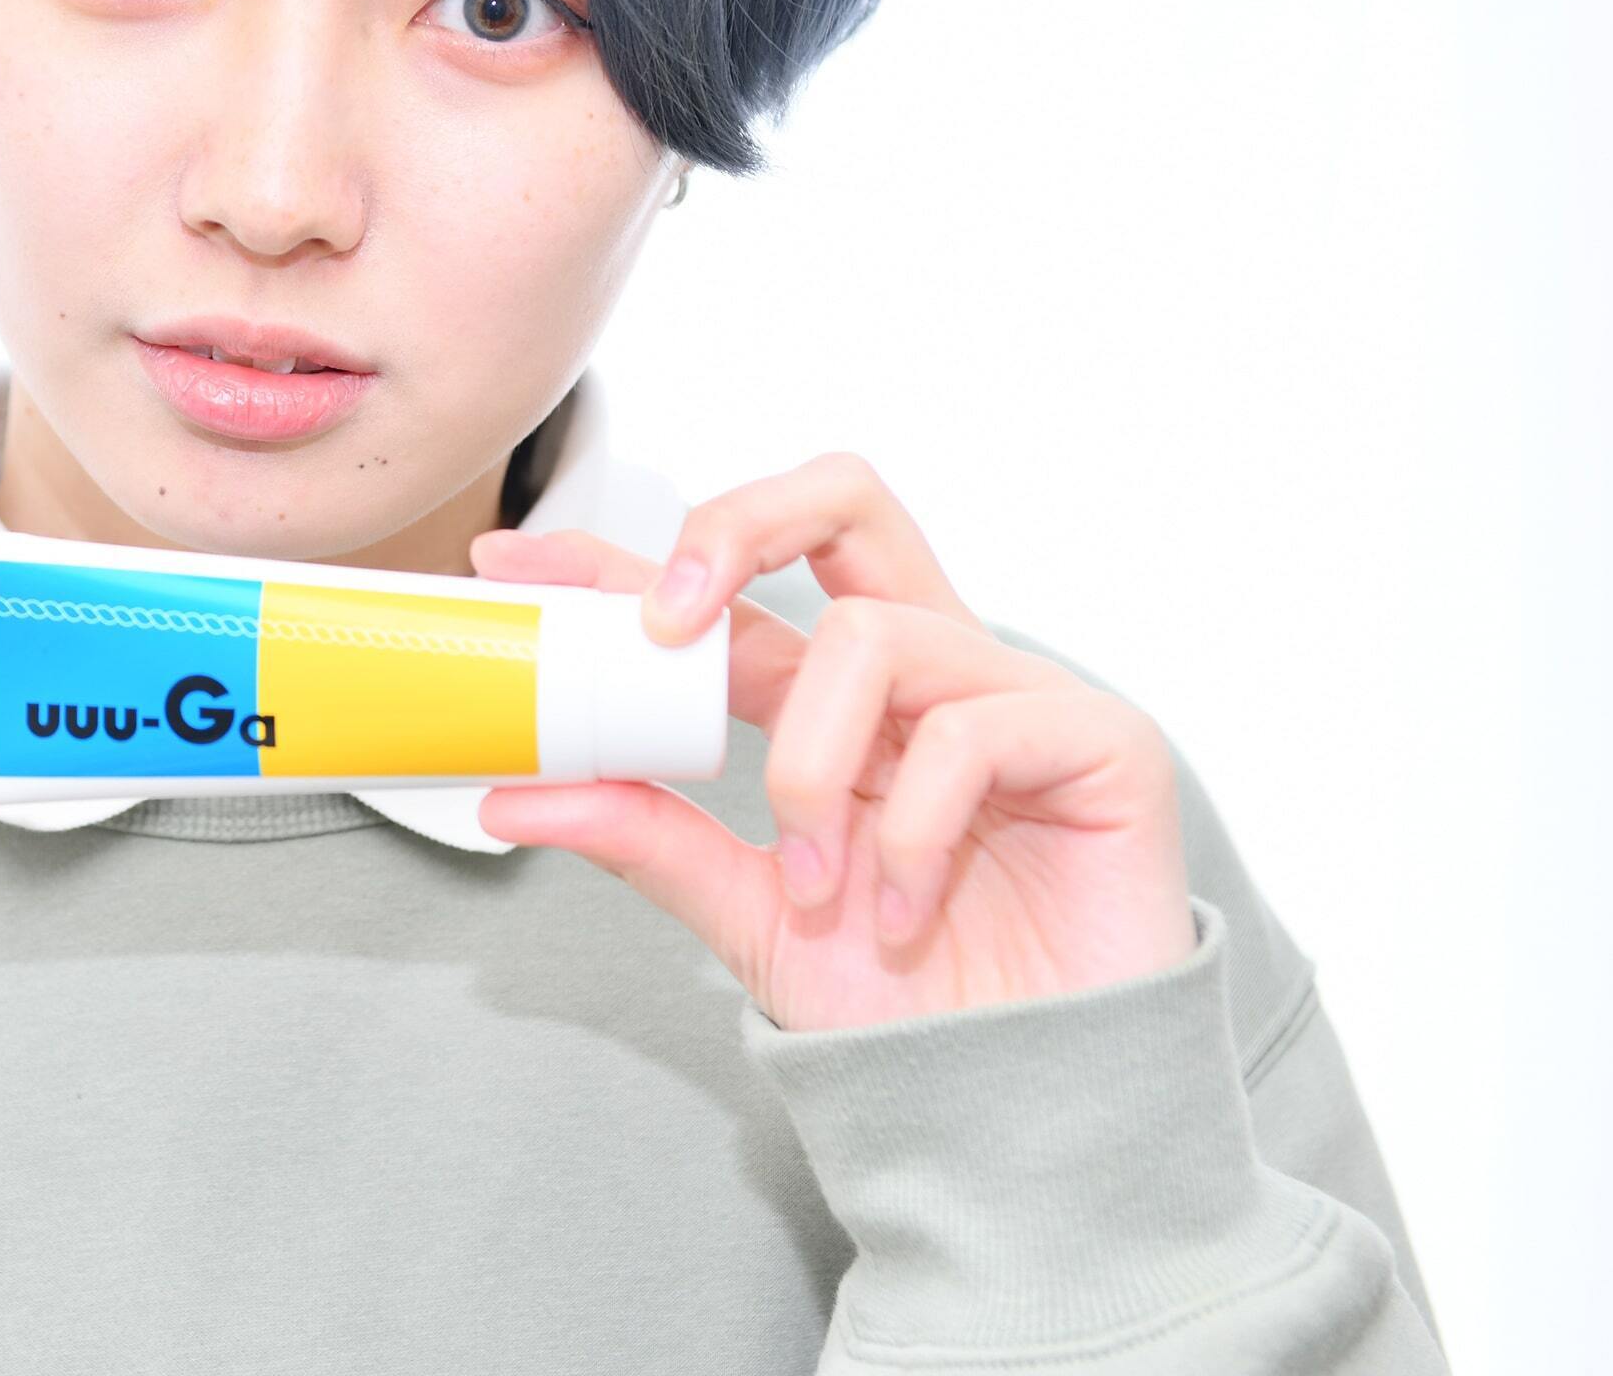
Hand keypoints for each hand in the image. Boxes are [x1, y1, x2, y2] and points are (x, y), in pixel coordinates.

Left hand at [468, 453, 1194, 1032]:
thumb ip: (646, 838)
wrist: (1026, 1112)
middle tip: (664, 621)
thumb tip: (512, 794)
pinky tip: (904, 910)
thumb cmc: (912, 1007)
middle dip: (735, 528)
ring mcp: (1014, 694)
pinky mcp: (1100, 739)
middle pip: (841, 500)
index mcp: (843, 698)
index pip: (733, 590)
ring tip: (816, 880)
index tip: (514, 563)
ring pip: (873, 636)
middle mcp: (927, 669)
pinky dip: (912, 831)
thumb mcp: (747, 913)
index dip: (623, 559)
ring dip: (811, 764)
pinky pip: (971, 730)